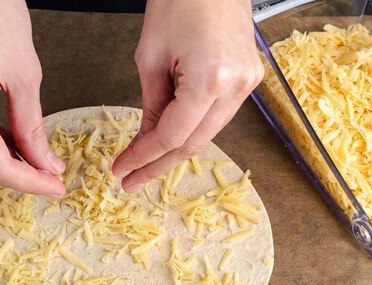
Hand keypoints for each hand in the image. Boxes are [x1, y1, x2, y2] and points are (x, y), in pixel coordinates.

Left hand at [112, 0, 263, 192]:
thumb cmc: (181, 0)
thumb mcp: (151, 56)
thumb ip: (152, 104)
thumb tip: (147, 139)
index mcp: (210, 78)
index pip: (173, 135)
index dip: (144, 157)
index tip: (123, 169)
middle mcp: (235, 86)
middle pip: (194, 144)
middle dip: (159, 165)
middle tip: (133, 180)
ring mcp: (247, 84)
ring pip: (208, 134)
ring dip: (176, 150)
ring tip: (147, 161)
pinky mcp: (249, 79)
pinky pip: (218, 116)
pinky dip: (194, 129)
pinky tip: (172, 137)